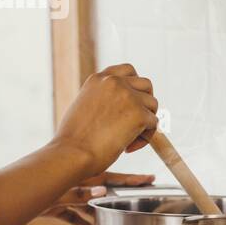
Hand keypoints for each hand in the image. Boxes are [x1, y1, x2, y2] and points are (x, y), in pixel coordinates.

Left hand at [42, 170, 155, 224]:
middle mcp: (76, 184)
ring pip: (90, 206)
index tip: (150, 179)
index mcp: (80, 176)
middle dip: (121, 197)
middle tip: (140, 199)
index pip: (112, 177)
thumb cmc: (35, 191)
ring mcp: (67, 195)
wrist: (10, 200)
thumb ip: (81, 193)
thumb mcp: (60, 193)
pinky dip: (82, 224)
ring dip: (101, 215)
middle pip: (105, 191)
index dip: (132, 180)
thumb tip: (103, 191)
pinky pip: (74, 217)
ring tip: (118, 222)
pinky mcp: (57, 206)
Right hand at [51, 63, 158, 178]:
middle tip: (137, 121)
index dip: (135, 86)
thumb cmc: (73, 139)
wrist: (72, 154)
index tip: (133, 100)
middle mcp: (114, 82)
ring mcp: (128, 96)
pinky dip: (145, 138)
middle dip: (145, 102)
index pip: (128, 70)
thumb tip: (124, 107)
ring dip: (146, 122)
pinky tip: (127, 148)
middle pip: (146, 84)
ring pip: (152, 104)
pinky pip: (153, 124)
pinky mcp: (139, 114)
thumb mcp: (84, 106)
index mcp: (98, 79)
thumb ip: (103, 99)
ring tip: (129, 139)